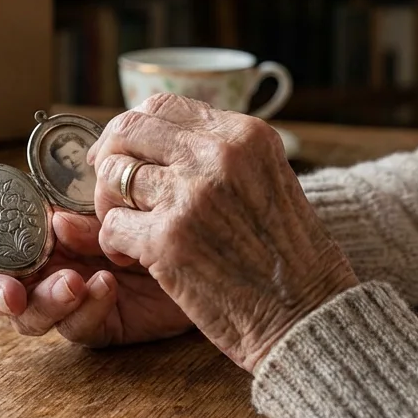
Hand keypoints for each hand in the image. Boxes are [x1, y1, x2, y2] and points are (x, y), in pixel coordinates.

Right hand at [0, 208, 192, 346]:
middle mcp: (38, 261)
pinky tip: (107, 286)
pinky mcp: (94, 322)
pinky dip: (86, 308)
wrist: (203, 239)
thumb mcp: (113, 197)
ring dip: (44, 301)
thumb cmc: (152, 206)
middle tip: (13, 293)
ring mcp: (61, 295)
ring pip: (26, 315)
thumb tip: (54, 221)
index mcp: (32, 221)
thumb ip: (79, 208)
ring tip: (75, 283)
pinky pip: (76, 327)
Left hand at [87, 93, 358, 372]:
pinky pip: (111, 226)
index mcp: (243, 134)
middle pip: (128, 130)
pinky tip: (132, 258)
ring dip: (111, 206)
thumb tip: (161, 135)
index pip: (161, 104)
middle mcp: (217, 154)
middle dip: (109, 158)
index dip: (131, 128)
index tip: (121, 151)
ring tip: (128, 230)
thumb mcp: (269, 178)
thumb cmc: (288, 254)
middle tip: (112, 191)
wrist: (308, 313)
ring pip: (113, 175)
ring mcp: (190, 195)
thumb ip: (222, 152)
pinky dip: (114, 244)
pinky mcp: (167, 239)